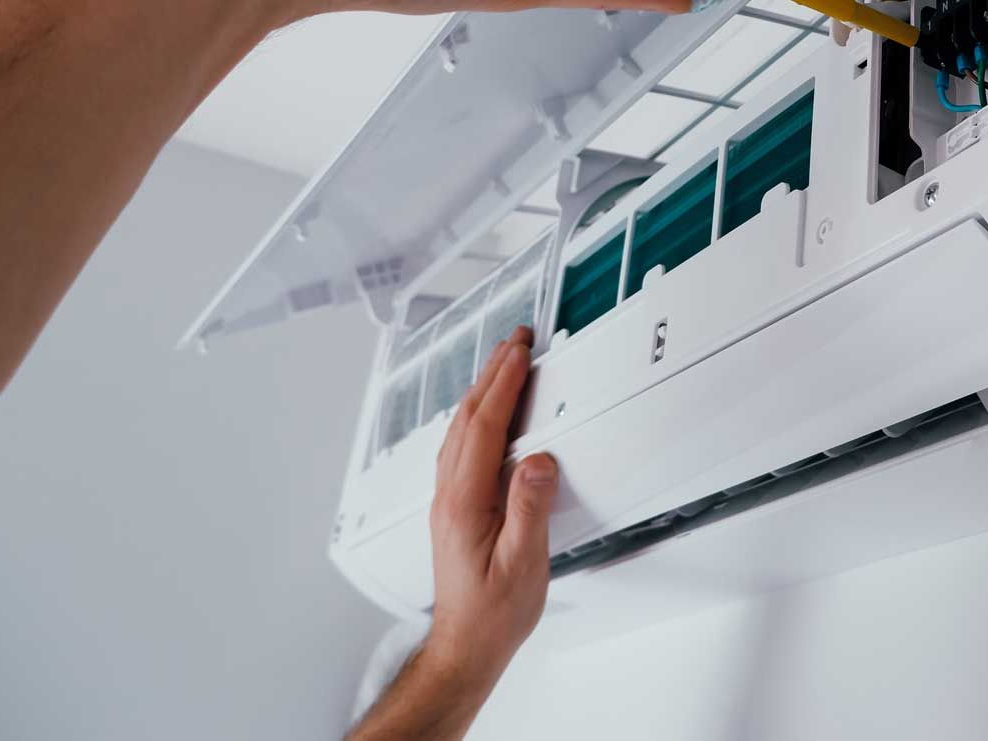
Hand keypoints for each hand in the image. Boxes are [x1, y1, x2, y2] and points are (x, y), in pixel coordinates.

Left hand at [423, 326, 555, 689]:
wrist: (465, 646)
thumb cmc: (493, 613)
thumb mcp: (523, 564)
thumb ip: (529, 509)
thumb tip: (539, 460)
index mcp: (464, 503)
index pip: (484, 427)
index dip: (503, 385)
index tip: (520, 353)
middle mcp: (449, 496)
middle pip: (467, 420)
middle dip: (492, 374)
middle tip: (515, 341)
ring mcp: (448, 501)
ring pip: (460, 431)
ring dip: (482, 391)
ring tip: (503, 364)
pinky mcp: (454, 509)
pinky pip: (461, 447)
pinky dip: (476, 416)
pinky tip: (485, 415)